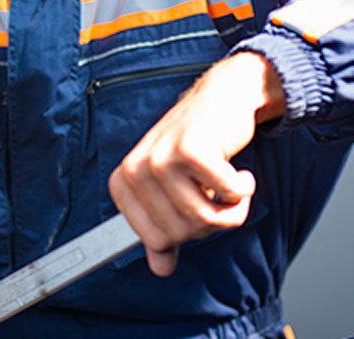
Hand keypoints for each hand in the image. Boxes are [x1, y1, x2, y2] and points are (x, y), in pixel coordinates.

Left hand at [108, 52, 285, 275]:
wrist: (221, 98)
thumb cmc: (195, 145)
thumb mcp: (171, 188)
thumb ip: (164, 229)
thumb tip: (160, 268)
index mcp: (124, 184)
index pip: (156, 240)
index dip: (185, 231)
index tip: (192, 203)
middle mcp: (136, 171)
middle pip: (184, 232)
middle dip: (211, 218)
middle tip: (213, 190)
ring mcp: (161, 159)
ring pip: (207, 219)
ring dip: (232, 206)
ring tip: (226, 181)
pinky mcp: (192, 151)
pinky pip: (230, 196)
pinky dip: (244, 188)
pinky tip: (236, 169)